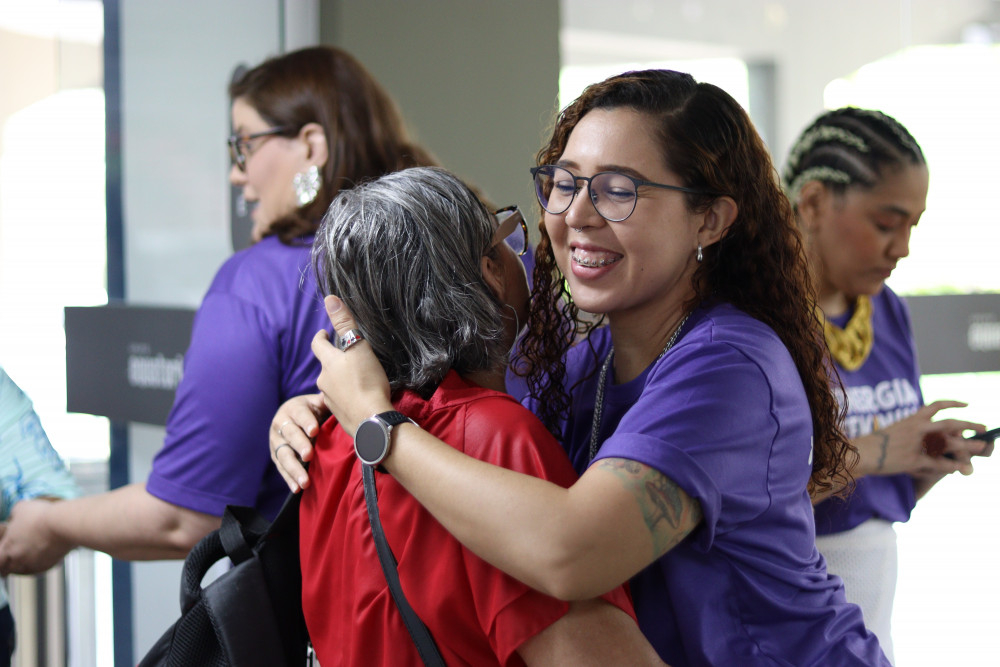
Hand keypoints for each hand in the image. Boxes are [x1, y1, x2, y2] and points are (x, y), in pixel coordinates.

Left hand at [0, 499, 72, 574]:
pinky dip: (40, 564)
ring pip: (23, 571)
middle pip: (6, 569)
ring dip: (24, 566)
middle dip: (8, 566)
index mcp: (8, 546)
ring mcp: (32, 564)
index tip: (2, 553)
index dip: (0, 555)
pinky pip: (40, 569)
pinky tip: (44, 557)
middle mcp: (17, 558)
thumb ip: (15, 514)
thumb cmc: (41, 516)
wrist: (61, 525)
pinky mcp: (47, 566)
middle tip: (12, 562)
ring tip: (28, 559)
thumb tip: (16, 515)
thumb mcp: (22, 507)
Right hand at [270, 393, 328, 491]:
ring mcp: (276, 442)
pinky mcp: (276, 456)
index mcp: (292, 408)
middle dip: (300, 445)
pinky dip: (289, 479)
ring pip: (284, 455)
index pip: (299, 414)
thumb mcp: (319, 402)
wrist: (295, 418)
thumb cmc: (314, 410)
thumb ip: (327, 401)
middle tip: (309, 455)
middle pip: (290, 435)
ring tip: (305, 481)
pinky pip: (281, 469)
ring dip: (294, 468)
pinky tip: (297, 488)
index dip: (306, 422)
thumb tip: (343, 395)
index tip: (314, 431)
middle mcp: (280, 424)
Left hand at [311, 295, 392, 434]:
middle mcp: (323, 380)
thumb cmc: (367, 382)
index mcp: (328, 363)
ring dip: (340, 378)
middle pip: (325, 365)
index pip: (318, 344)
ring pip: (332, 383)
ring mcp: (329, 399)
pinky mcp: (338, 414)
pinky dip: (346, 395)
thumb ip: (345, 323)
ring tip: (355, 377)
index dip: (321, 336)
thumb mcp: (359, 348)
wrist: (371, 420)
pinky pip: (339, 400)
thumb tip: (329, 298)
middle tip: (346, 355)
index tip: (325, 332)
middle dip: (334, 359)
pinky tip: (357, 396)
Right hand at [855, 400, 985, 479]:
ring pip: (949, 443)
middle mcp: (917, 429)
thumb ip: (912, 430)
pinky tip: (961, 467)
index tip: (967, 405)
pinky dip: (951, 465)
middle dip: (970, 424)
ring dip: (967, 445)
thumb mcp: (895, 430)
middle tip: (984, 427)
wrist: (861, 452)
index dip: (954, 404)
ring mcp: (917, 445)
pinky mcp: (914, 460)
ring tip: (982, 447)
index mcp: (912, 420)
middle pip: (950, 423)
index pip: (937, 406)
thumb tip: (924, 433)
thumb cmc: (875, 443)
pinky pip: (938, 463)